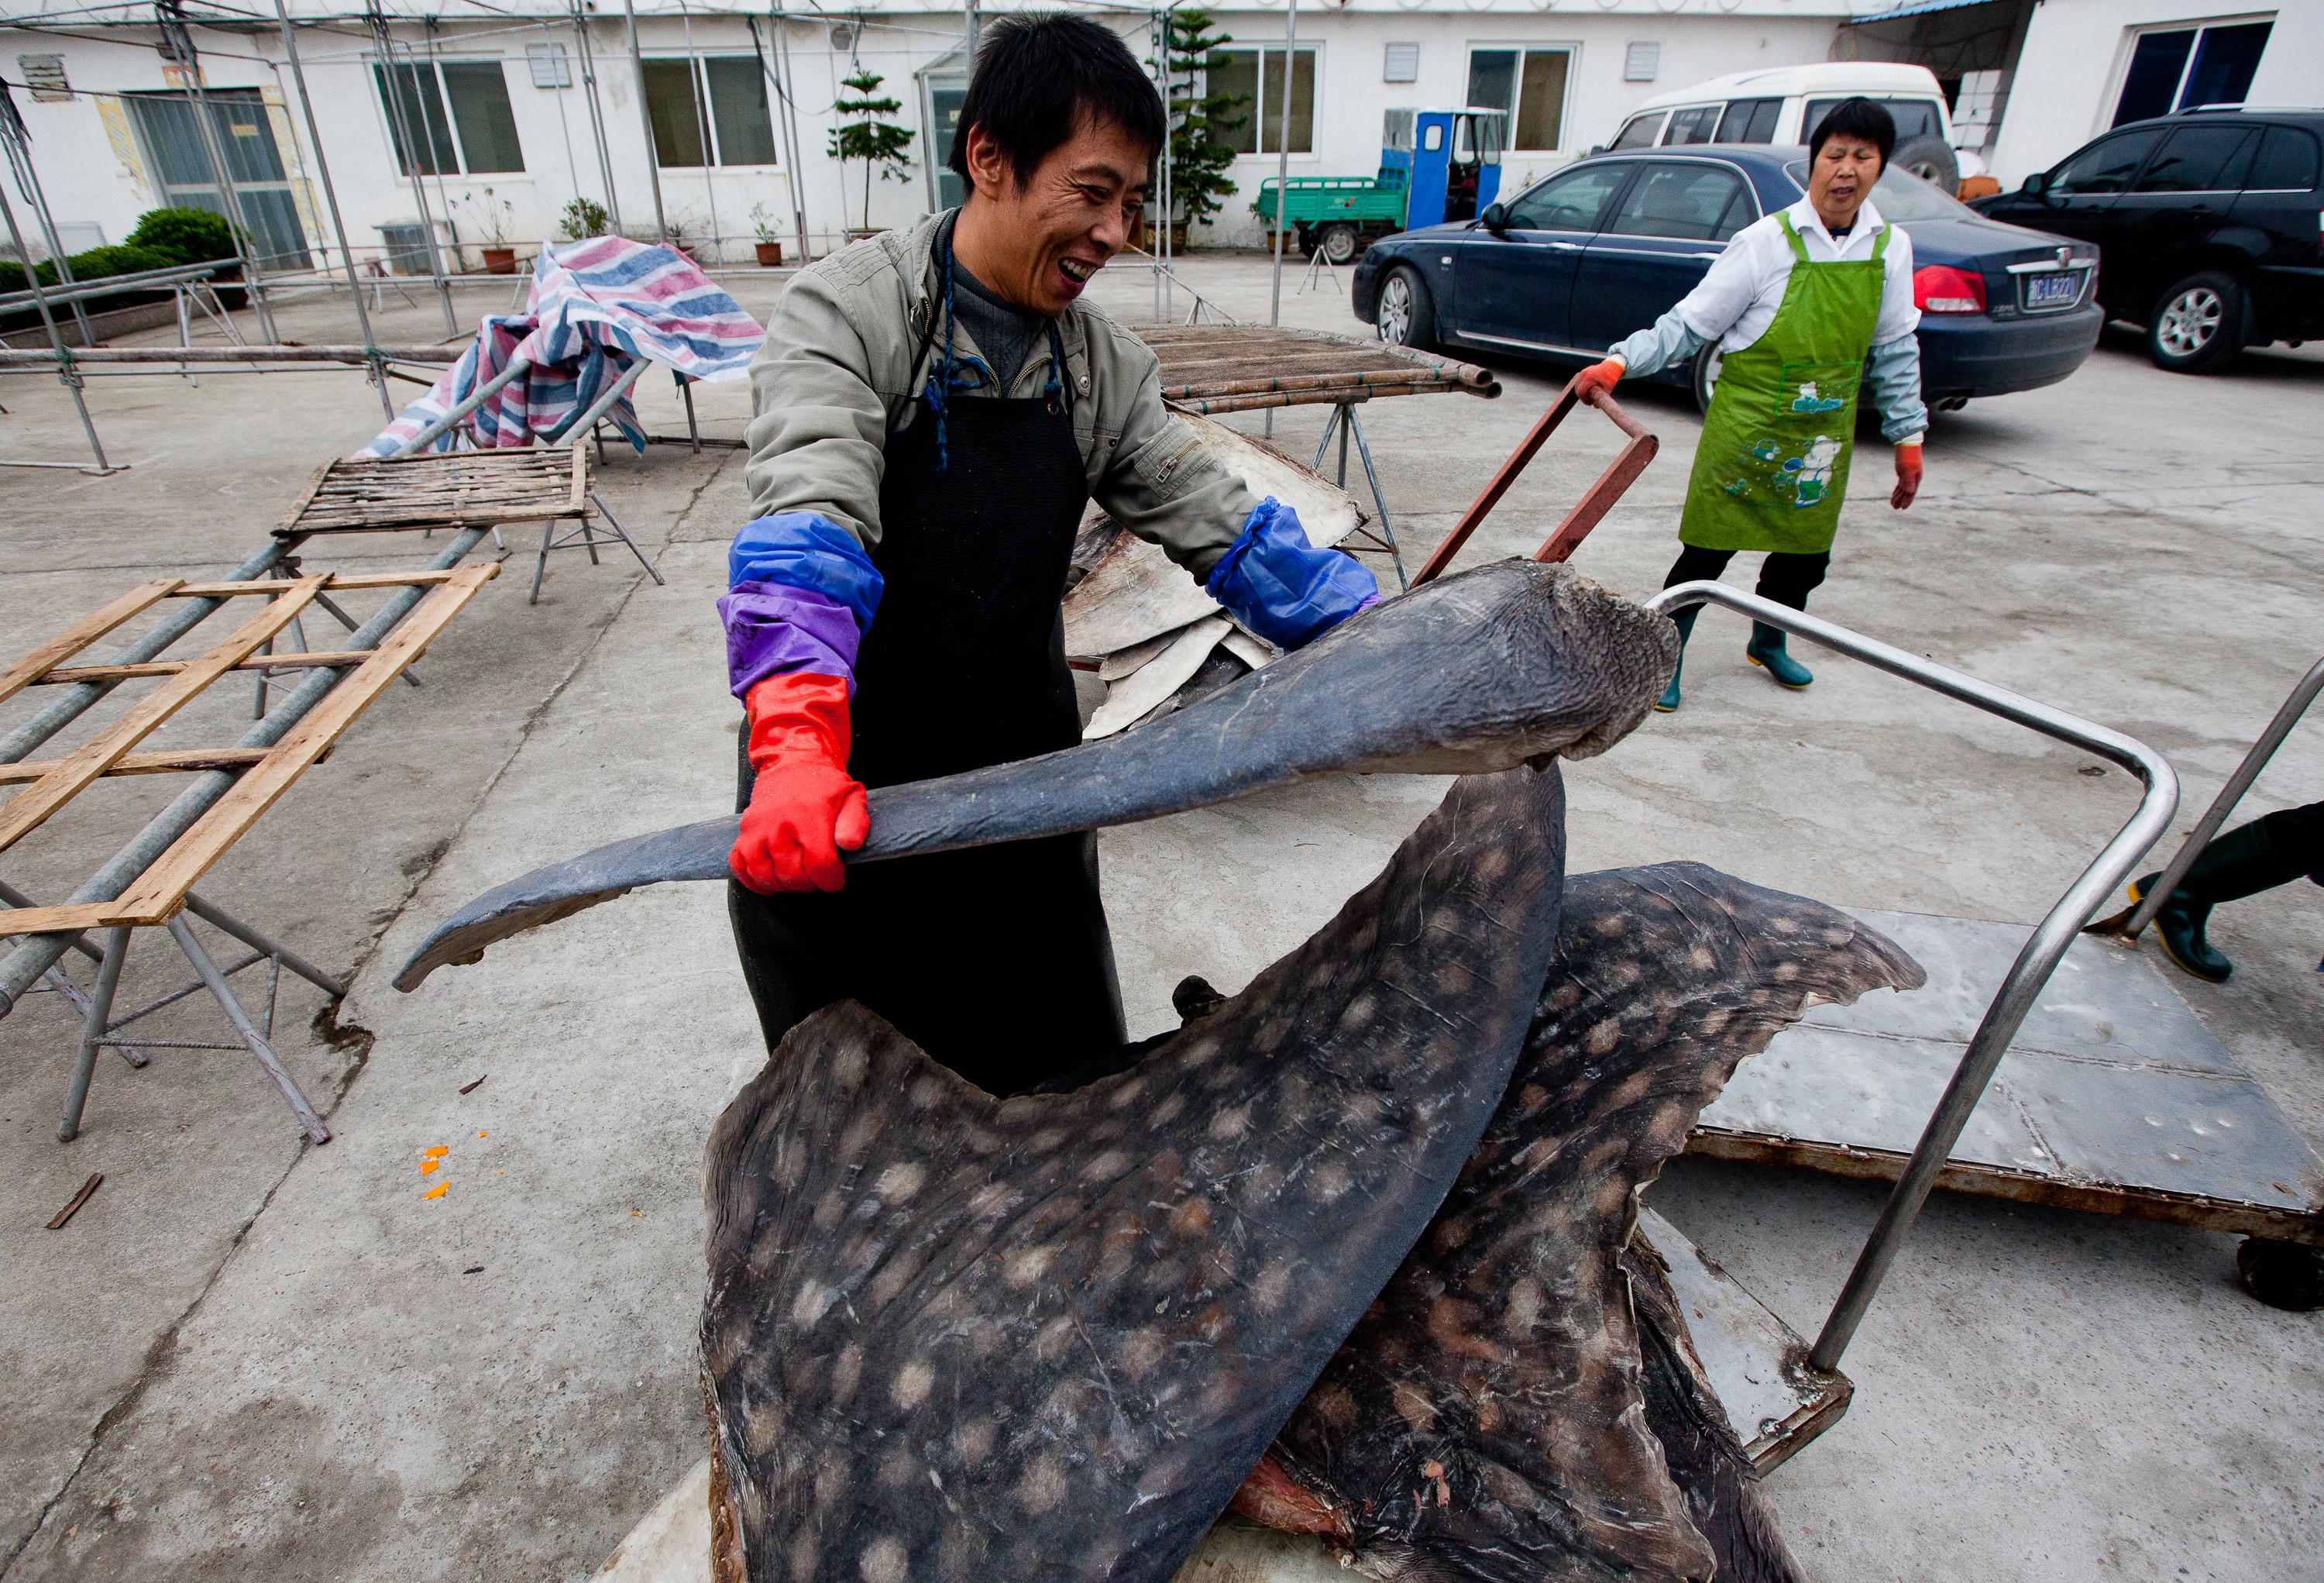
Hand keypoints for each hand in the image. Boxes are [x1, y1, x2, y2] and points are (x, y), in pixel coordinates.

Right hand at [730, 674, 868, 893]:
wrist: (793, 762)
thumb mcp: (851, 797)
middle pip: (792, 875)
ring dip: (784, 885)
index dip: (830, 880)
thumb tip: (848, 845)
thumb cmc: (825, 785)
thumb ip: (855, 823)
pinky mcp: (743, 831)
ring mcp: (758, 828)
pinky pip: (739, 865)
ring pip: (765, 875)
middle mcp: (781, 823)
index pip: (819, 865)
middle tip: (817, 876)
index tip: (835, 878)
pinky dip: (752, 879)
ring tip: (797, 877)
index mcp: (810, 816)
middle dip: (810, 884)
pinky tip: (771, 878)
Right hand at [1574, 358, 1624, 401]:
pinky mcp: (1583, 372)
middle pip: (1577, 389)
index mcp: (1589, 377)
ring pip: (1577, 386)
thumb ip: (1602, 398)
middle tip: (1590, 401)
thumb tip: (1596, 406)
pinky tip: (1589, 391)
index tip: (1590, 403)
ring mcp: (1583, 372)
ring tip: (1590, 396)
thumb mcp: (1608, 388)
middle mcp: (1584, 373)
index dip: (1584, 400)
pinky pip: (1579, 382)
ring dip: (1582, 392)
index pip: (1580, 391)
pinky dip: (1582, 387)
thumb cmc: (1611, 377)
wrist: (1612, 365)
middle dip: (1582, 397)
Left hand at [1891, 443, 1922, 510]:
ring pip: (1903, 489)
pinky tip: (1894, 495)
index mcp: (1916, 479)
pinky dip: (1897, 491)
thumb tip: (1909, 492)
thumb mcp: (1907, 469)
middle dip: (1901, 500)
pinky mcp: (1903, 473)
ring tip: (1893, 505)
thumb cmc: (1908, 457)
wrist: (1907, 446)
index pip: (1911, 493)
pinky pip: (1900, 485)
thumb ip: (1908, 481)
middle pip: (1907, 492)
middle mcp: (1913, 479)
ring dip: (1898, 497)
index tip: (1903, 508)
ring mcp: (1908, 476)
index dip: (1907, 501)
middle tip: (1895, 508)